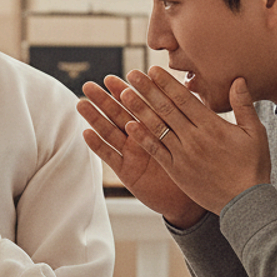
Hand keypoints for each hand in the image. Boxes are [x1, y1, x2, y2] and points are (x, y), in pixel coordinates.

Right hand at [79, 76, 205, 226]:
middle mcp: (140, 138)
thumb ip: (189, 113)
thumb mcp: (194, 136)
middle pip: (117, 115)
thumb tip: (194, 87)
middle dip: (102, 100)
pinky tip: (86, 133)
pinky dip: (98, 145)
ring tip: (80, 103)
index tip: (110, 78)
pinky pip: (111, 157)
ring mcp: (131, 155)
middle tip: (88, 86)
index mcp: (155, 126)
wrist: (191, 198)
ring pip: (109, 132)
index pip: (136, 105)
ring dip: (94, 118)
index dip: (122, 91)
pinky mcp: (127, 172)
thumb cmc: (196, 166)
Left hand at [115, 67, 270, 214]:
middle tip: (132, 74)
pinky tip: (130, 126)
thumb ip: (243, 105)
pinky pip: (156, 151)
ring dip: (139, 109)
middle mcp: (194, 138)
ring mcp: (182, 155)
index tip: (152, 69)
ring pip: (157, 127)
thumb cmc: (253, 167)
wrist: (246, 204)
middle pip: (166, 109)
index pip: (184, 99)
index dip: (166, 83)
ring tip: (123, 94)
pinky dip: (143, 138)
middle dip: (147, 90)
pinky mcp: (176, 171)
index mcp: (212, 126)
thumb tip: (238, 79)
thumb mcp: (255, 134)